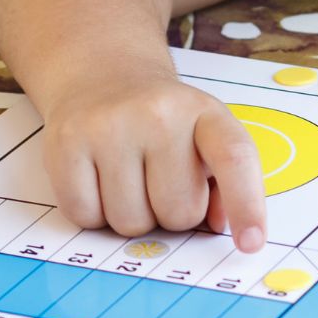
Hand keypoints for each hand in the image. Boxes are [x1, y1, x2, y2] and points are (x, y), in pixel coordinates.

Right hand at [40, 70, 267, 252]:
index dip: (247, 205)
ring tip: (128, 176)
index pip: (235, 158)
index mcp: (205, 113)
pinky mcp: (66, 142)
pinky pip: (85, 216)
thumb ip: (224, 182)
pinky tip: (97, 179)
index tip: (251, 243)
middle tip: (157, 180)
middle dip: (170, 212)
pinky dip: (91, 213)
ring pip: (130, 223)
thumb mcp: (204, 135)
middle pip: (178, 213)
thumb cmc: (162, 121)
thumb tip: (219, 222)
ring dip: (131, 215)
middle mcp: (159, 113)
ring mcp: (109, 125)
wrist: (103, 74)